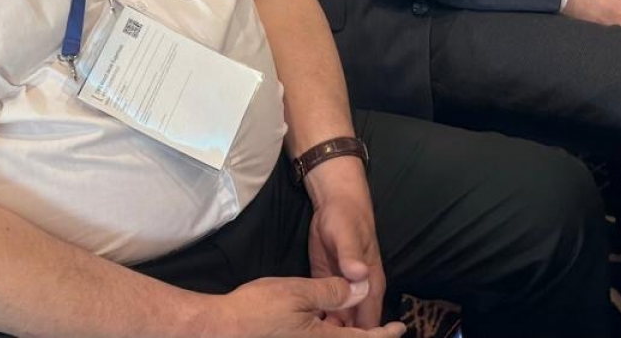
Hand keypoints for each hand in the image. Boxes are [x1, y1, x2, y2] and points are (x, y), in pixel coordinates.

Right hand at [206, 276, 405, 336]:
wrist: (221, 328)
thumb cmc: (258, 310)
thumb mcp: (300, 293)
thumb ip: (333, 291)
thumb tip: (361, 287)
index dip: (385, 334)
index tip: (399, 327)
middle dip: (366, 335)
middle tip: (383, 327)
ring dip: (347, 333)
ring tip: (356, 320)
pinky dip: (330, 331)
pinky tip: (326, 320)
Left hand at [304, 157, 385, 328]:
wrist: (334, 204)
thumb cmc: (346, 218)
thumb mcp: (347, 234)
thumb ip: (351, 256)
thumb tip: (359, 275)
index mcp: (371, 283)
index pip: (370, 320)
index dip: (363, 337)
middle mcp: (359, 291)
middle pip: (355, 325)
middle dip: (343, 337)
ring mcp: (342, 289)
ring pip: (339, 319)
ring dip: (329, 330)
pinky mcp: (325, 284)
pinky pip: (326, 308)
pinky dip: (319, 319)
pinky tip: (305, 326)